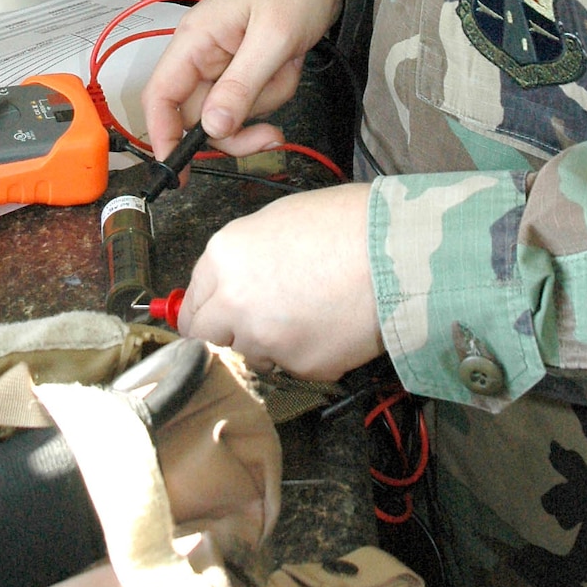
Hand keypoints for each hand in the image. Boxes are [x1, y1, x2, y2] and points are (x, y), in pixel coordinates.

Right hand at [140, 0, 344, 161]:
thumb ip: (241, 84)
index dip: (161, 135)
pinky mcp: (247, 65)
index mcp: (195, 40)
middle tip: (269, 136)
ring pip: (232, 110)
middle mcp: (203, 53)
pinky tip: (290, 62)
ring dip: (265, 100)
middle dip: (237, 128)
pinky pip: (254, 97)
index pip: (160, 96)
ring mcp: (226, 61)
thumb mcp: (272, 37)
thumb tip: (213, 127)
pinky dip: (276, 88)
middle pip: (199, 115)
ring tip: (287, 66)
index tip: (177, 168)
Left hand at [177, 183, 381, 380]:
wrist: (394, 251)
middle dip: (227, 333)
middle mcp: (234, 302)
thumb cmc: (345, 223)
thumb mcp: (278, 221)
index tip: (215, 316)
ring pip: (251, 355)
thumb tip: (231, 282)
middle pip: (208, 338)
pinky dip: (308, 353)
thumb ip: (242, 258)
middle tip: (256, 323)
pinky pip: (293, 366)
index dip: (206, 310)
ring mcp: (265, 340)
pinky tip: (331, 326)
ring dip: (269, 344)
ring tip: (308, 315)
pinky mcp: (300, 366)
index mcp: (223, 258)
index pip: (191, 305)